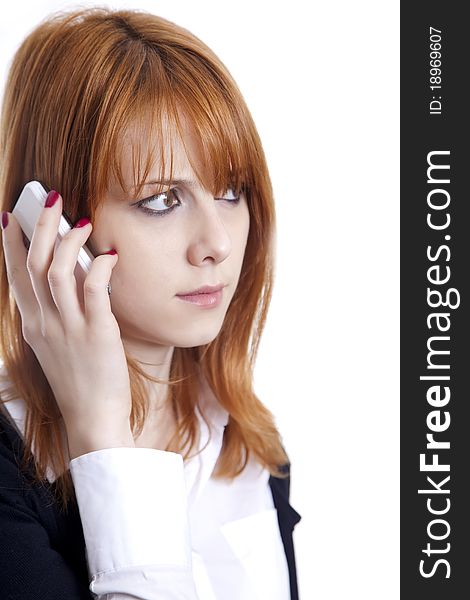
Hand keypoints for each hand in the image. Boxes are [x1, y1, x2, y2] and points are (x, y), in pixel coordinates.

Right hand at [1, 191, 133, 456]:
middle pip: (34, 264)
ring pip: (57, 271)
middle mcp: (45, 323)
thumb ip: (58, 313)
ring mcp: (69, 328)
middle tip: (52, 199)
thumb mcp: (58, 344)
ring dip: (69, 240)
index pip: (16, 276)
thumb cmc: (80, 379)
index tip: (12, 217)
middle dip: (41, 226)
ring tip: (82, 220)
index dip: (12, 244)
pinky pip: (93, 290)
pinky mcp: (97, 334)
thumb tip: (70, 277)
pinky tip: (109, 254)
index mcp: (34, 325)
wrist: (93, 418)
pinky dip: (99, 267)